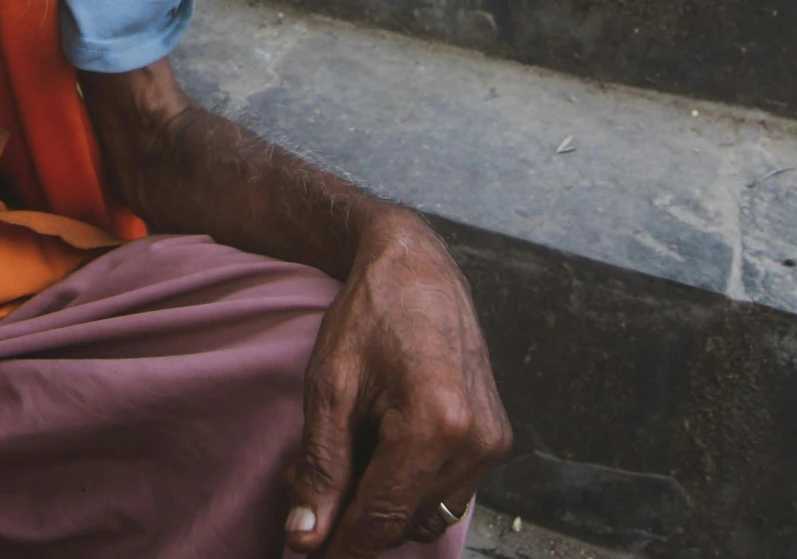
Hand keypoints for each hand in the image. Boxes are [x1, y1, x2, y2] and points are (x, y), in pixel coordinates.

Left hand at [285, 210, 512, 556]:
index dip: (337, 547)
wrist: (417, 266)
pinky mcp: (495, 439)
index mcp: (435, 424)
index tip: (302, 552)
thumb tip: (304, 538)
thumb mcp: (330, 388)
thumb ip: (320, 469)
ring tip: (339, 457)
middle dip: (348, 517)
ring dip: (379, 505)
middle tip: (301, 482)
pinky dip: (406, 487)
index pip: (380, 519)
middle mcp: (476, 441)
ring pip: (425, 514)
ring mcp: (492, 442)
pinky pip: (445, 491)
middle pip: (402, 523)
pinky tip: (375, 450)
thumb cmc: (370, 315)